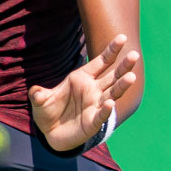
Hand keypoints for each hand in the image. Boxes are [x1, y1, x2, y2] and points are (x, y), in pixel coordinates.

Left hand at [28, 34, 139, 152]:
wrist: (51, 133)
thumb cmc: (49, 111)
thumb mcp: (40, 100)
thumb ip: (39, 94)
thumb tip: (35, 92)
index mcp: (82, 78)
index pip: (101, 62)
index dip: (111, 50)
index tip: (122, 37)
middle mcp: (93, 90)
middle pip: (112, 75)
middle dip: (123, 66)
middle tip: (135, 54)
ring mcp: (95, 105)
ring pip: (112, 93)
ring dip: (121, 86)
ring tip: (131, 77)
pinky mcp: (93, 122)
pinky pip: (101, 114)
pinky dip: (106, 109)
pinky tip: (110, 103)